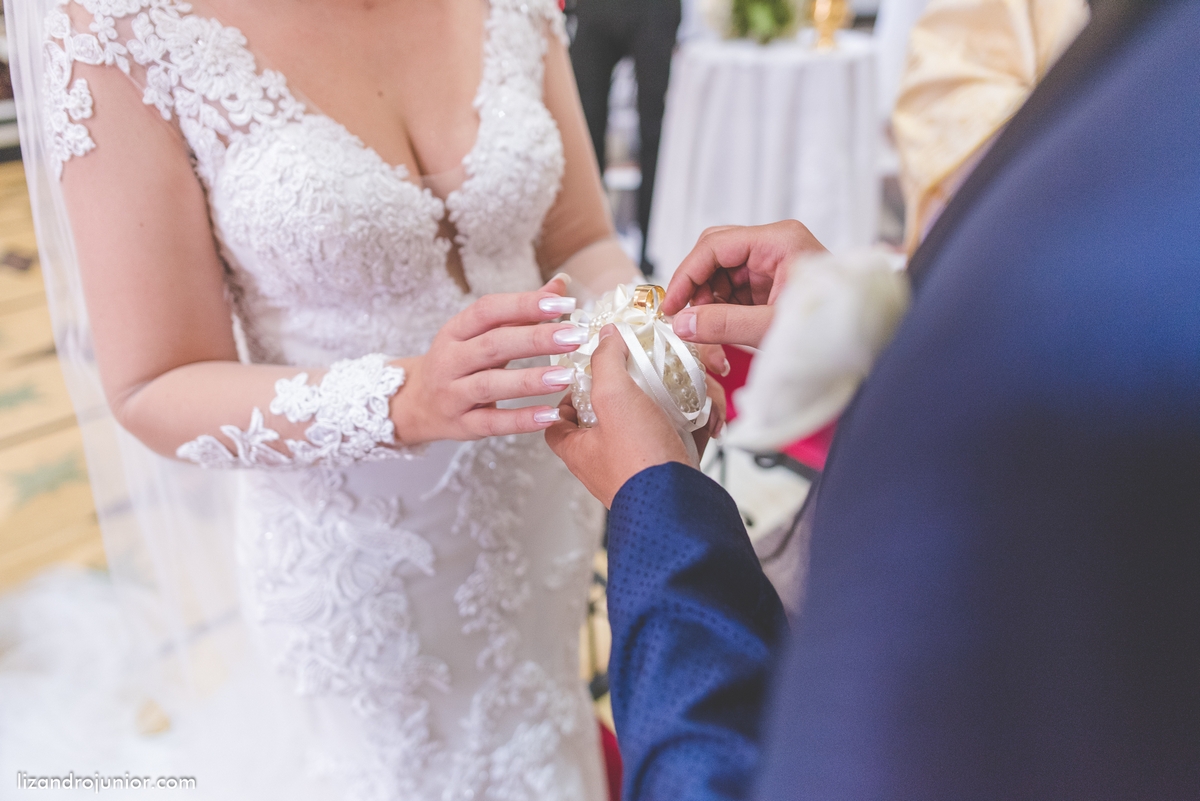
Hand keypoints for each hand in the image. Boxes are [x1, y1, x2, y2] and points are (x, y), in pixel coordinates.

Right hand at [392, 276, 586, 443]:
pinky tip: (549, 416)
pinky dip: (520, 420)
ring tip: (565, 376)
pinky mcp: (462, 425)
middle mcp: (450, 360)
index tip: (564, 303)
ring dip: (529, 381)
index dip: (524, 304)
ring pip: (490, 385)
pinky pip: (492, 423)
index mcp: (456, 331)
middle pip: (492, 345)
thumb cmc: (460, 363)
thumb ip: (520, 312)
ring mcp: (453, 394)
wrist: (417, 404)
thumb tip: (561, 285)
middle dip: (535, 339)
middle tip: (573, 337)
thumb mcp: (481, 334)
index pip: (488, 310)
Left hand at [547, 326, 710, 507]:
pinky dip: (698, 421)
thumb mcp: (613, 398)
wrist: (681, 510)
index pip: (559, 418)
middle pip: (614, 411)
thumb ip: (606, 361)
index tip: (587, 373)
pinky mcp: (671, 466)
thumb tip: (607, 336)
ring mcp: (640, 462)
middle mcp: (606, 457)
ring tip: (694, 396)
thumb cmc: (639, 465)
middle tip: (653, 374)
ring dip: (679, 400)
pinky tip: (710, 418)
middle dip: (640, 386)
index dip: (569, 393)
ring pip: (655, 417)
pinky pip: (681, 434)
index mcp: (578, 448)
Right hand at [662, 221, 826, 347]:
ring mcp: (772, 262)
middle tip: (685, 318)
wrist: (863, 342)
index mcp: (779, 241)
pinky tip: (722, 330)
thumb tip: (682, 324)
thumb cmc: (830, 329)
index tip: (670, 305)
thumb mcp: (771, 327)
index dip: (686, 275)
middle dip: (696, 287)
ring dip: (708, 302)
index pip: (715, 246)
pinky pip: (733, 289)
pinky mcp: (770, 281)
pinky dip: (722, 310)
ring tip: (709, 331)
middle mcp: (774, 244)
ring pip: (721, 273)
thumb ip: (724, 324)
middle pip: (715, 253)